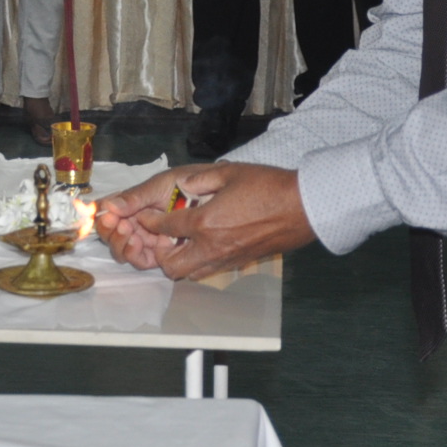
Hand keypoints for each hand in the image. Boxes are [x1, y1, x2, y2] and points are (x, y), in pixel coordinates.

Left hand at [96, 163, 315, 279]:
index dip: (149, 222)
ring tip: (181, 242)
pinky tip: (204, 246)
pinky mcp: (239, 264)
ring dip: (178, 261)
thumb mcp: (229, 172)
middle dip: (158, 251)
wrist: (302, 208)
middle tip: (162, 235)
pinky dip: (198, 264)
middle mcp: (212, 247)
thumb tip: (180, 185)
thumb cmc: (268, 186)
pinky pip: (208, 272)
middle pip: (170, 264)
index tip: (145, 217)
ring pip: (189, 274)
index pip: (165, 228)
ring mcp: (226, 259)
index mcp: (206, 222)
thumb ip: (199, 180)